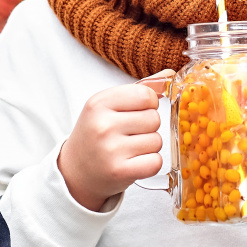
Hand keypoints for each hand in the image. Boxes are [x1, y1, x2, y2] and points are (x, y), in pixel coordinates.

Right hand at [58, 80, 163, 210]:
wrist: (75, 172)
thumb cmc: (97, 134)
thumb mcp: (109, 106)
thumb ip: (140, 89)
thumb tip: (171, 74)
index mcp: (99, 103)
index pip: (146, 95)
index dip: (148, 105)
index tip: (135, 113)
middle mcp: (102, 125)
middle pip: (154, 118)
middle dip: (148, 127)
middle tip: (128, 135)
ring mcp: (110, 150)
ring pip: (157, 140)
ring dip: (149, 146)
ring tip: (129, 150)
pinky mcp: (119, 172)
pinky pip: (156, 162)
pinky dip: (150, 164)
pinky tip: (134, 163)